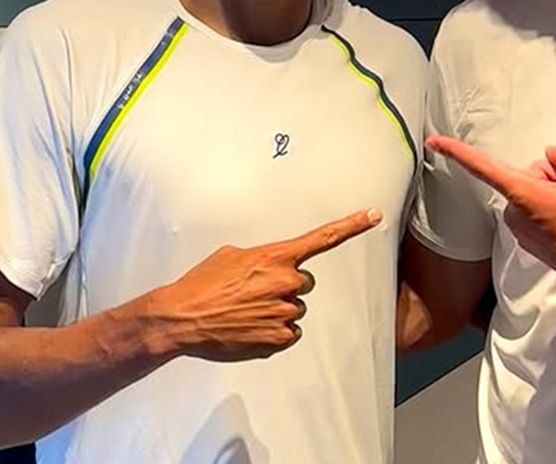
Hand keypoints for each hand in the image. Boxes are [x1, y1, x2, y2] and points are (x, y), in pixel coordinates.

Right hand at [143, 209, 381, 361]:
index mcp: (276, 257)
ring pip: (294, 309)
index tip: (373, 215)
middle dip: (285, 286)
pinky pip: (288, 332)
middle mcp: (286, 282)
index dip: (351, 226)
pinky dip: (273, 332)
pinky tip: (249, 327)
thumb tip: (270, 267)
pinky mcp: (278, 339)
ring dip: (276, 309)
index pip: (323, 238)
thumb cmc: (202, 284)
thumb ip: (262, 258)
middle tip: (256, 291)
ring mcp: (284, 312)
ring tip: (246, 311)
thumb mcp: (231, 256)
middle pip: (304, 283)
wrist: (182, 318)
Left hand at [427, 136, 555, 288]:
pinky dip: (550, 211)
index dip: (457, 152)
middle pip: (526, 175)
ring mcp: (518, 229)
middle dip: (549, 178)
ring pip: (530, 192)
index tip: (433, 142)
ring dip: (551, 195)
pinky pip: (533, 211)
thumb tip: (550, 157)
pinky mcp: (526, 241)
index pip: (483, 167)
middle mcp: (513, 213)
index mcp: (523, 194)